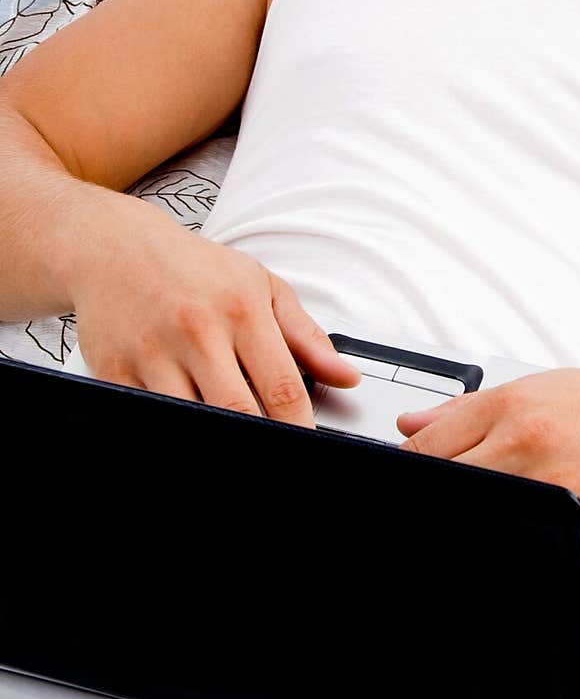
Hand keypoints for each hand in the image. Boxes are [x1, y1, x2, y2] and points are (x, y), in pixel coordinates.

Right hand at [72, 198, 359, 425]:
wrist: (115, 248)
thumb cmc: (195, 269)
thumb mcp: (260, 286)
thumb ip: (306, 336)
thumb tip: (347, 376)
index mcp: (241, 309)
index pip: (282, 387)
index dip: (298, 428)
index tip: (306, 444)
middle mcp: (197, 330)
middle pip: (237, 412)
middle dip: (260, 441)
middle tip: (272, 449)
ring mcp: (152, 351)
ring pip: (192, 419)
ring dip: (213, 432)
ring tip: (229, 430)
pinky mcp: (114, 369)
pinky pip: (147, 415)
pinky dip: (169, 422)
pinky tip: (189, 419)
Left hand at [396, 367, 579, 557]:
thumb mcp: (545, 389)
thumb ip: (471, 409)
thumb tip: (411, 426)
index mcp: (512, 405)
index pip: (428, 450)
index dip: (409, 477)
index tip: (409, 491)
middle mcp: (528, 442)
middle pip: (446, 487)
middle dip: (437, 506)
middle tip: (444, 515)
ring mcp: (556, 487)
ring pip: (484, 522)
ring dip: (478, 528)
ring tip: (494, 524)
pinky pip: (534, 549)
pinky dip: (524, 549)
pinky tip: (531, 541)